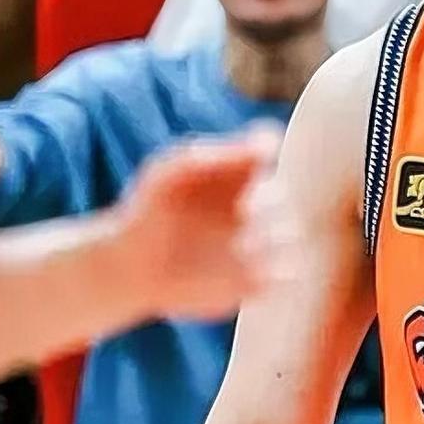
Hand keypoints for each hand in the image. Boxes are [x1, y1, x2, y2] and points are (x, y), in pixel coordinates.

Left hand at [116, 126, 296, 319]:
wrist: (131, 268)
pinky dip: (277, 274)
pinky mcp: (258, 278)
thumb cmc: (151, 210)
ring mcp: (262, 239)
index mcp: (240, 169)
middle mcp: (258, 201)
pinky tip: (249, 272)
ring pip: (291, 235)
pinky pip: (286, 276)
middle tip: (245, 210)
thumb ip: (209, 155)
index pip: (271, 148)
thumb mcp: (169, 173)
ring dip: (274, 239)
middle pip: (286, 194)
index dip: (268, 151)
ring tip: (240, 247)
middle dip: (270, 201)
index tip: (253, 160)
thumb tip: (261, 145)